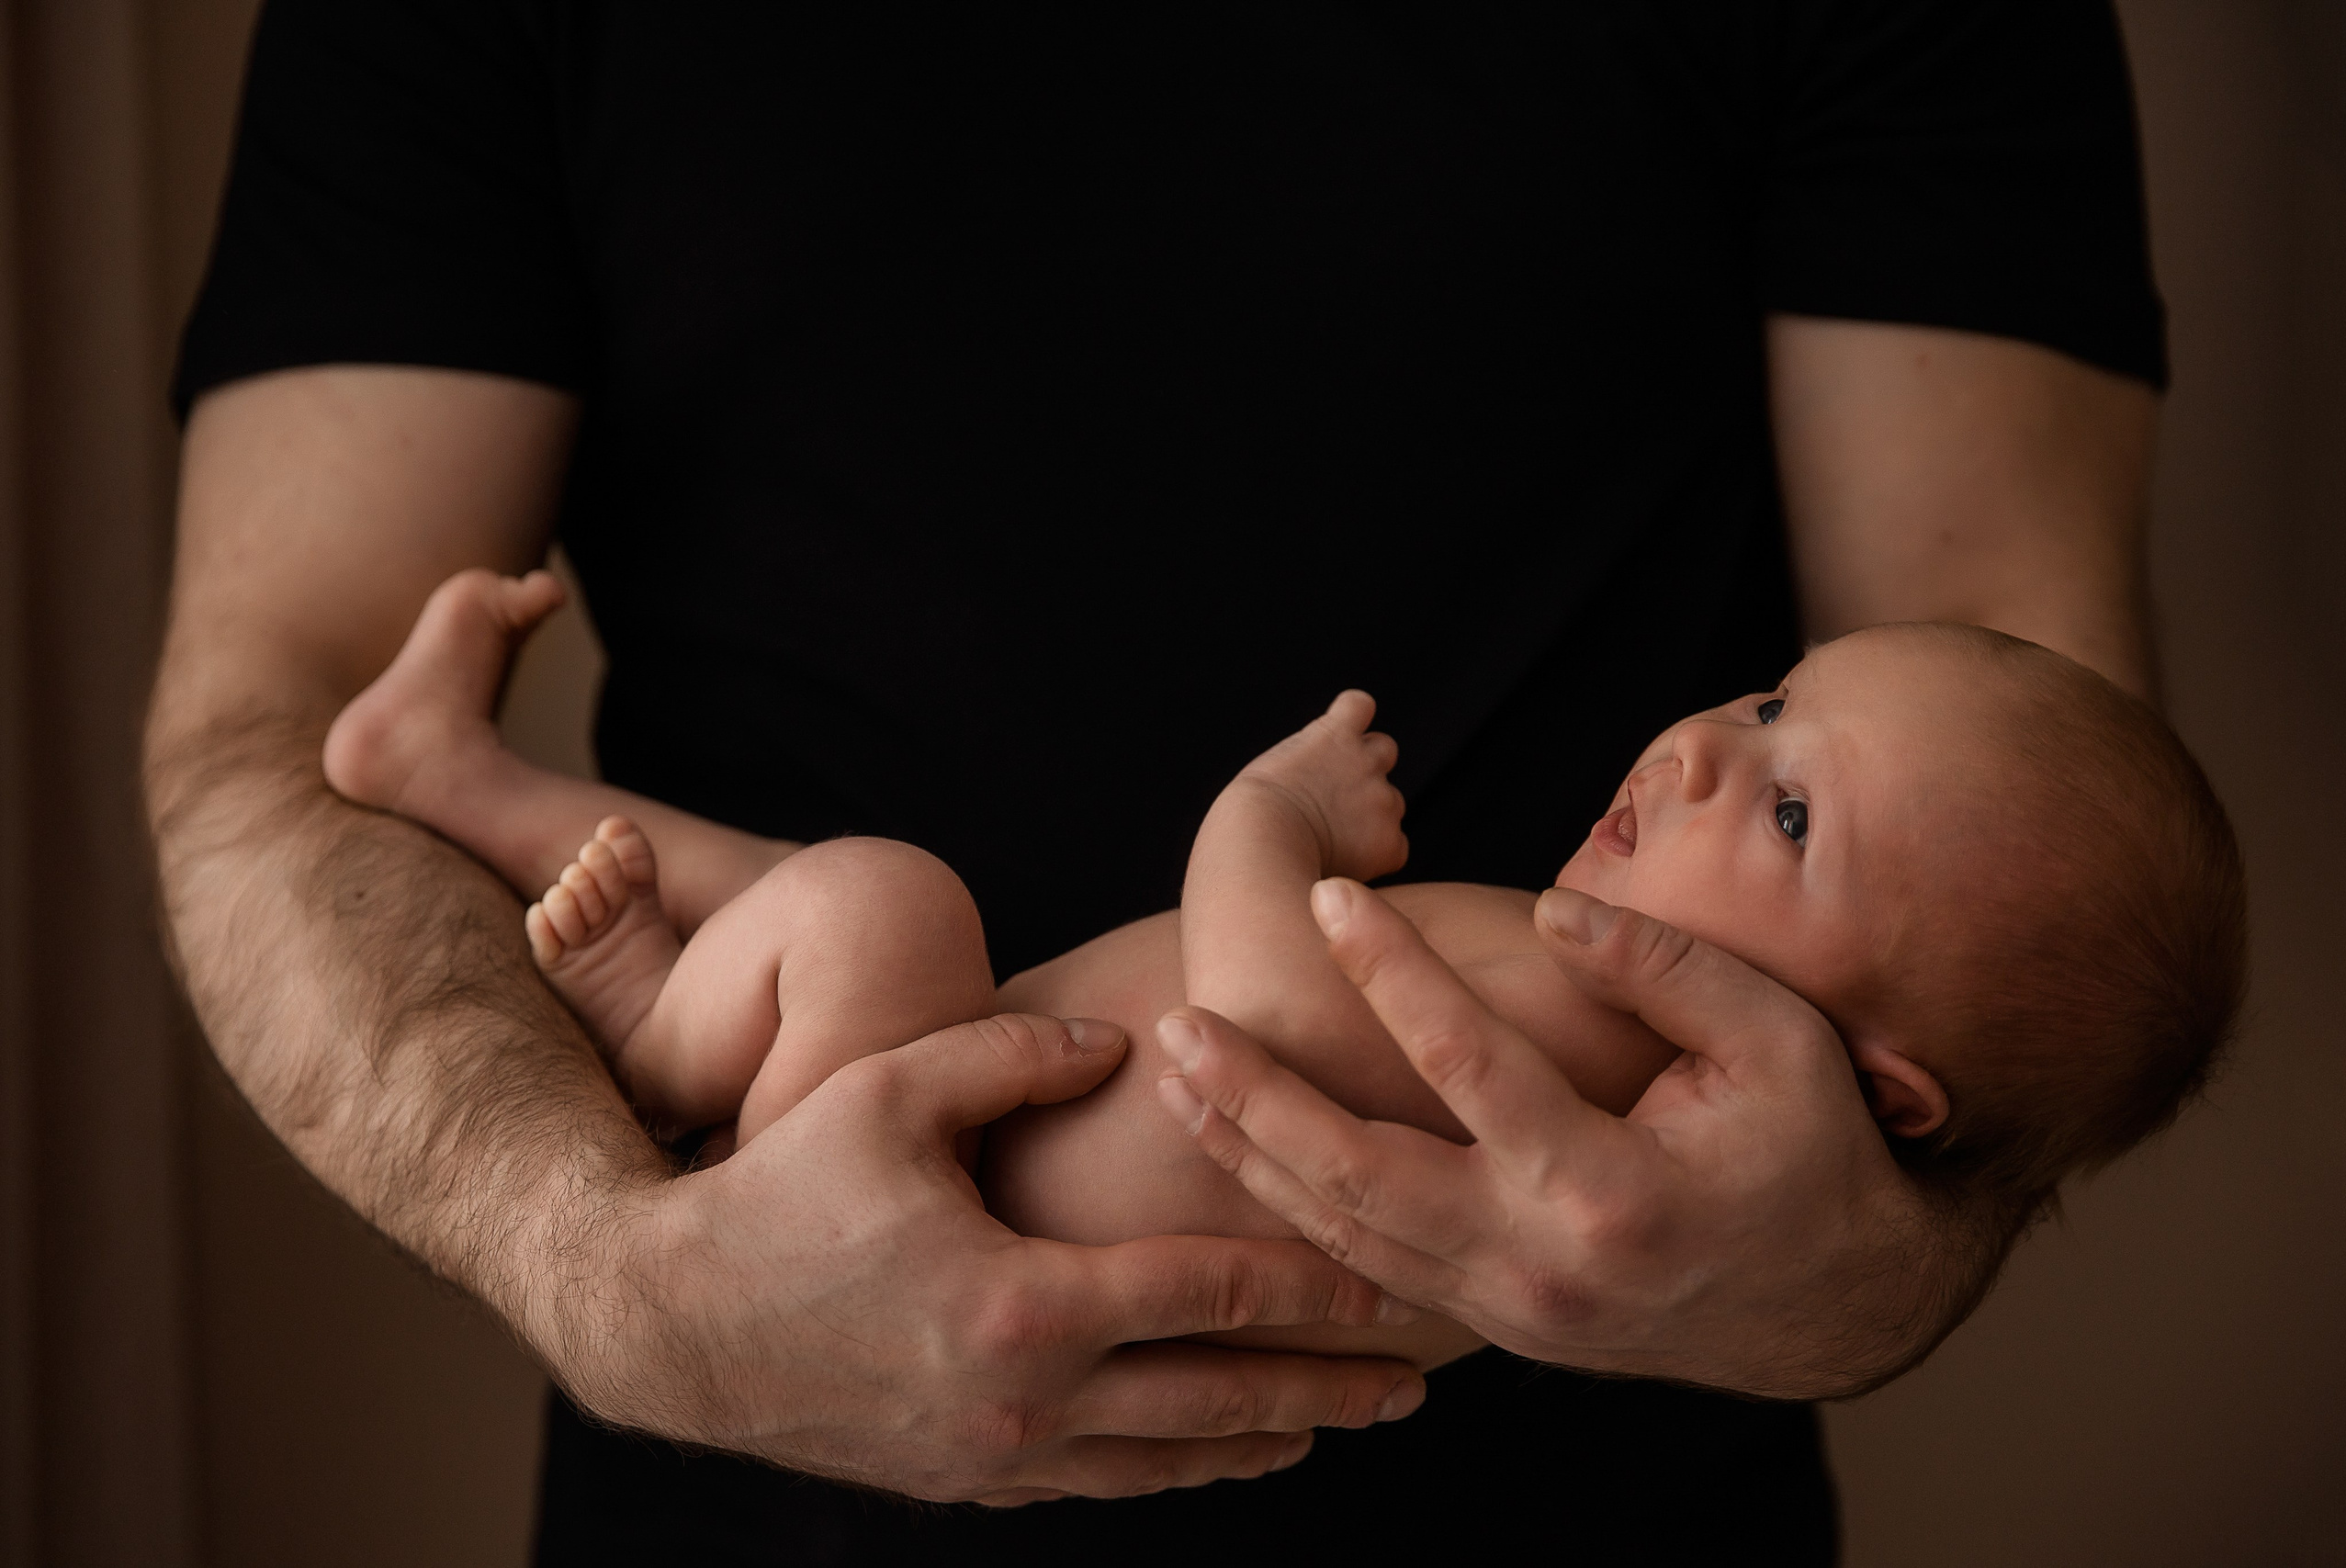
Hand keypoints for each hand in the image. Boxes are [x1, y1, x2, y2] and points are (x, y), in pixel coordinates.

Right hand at [573, 1012, 1425, 1505]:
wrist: (666, 1320)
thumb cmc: (776, 1191)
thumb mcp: (891, 1092)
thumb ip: (1016, 1054)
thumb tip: (1119, 1037)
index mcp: (1022, 1304)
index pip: (1205, 1295)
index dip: (1305, 1285)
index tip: (1381, 1279)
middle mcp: (1023, 1401)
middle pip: (1213, 1403)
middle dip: (1321, 1393)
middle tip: (1407, 1387)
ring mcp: (993, 1458)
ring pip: (1162, 1464)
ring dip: (1255, 1445)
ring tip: (1328, 1428)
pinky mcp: (960, 1484)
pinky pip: (1093, 1488)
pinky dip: (1164, 1473)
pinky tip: (1202, 1456)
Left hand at [1152, 880, 2002, 1398]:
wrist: (1835, 1302)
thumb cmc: (1809, 1146)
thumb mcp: (1775, 1039)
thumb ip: (1662, 968)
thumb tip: (1551, 910)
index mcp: (1613, 1188)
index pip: (1469, 1065)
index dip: (1392, 972)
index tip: (1330, 894)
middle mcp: (1543, 1264)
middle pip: (1362, 1177)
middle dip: (1259, 1099)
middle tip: (1178, 1022)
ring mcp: (1511, 1311)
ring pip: (1345, 1236)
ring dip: (1252, 1155)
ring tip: (1177, 1075)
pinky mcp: (1494, 1325)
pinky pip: (1370, 1268)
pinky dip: (1294, 1213)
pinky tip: (1241, 1149)